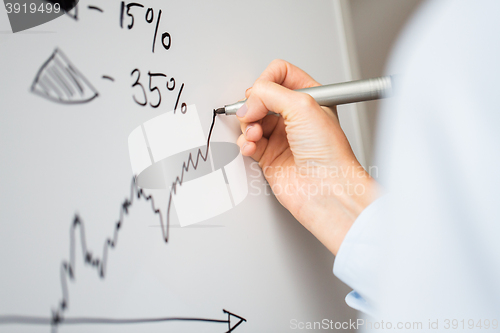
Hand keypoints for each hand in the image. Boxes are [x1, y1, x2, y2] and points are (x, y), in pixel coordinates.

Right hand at [236, 59, 377, 254]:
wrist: (326, 190)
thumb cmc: (329, 154)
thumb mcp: (303, 106)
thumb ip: (270, 93)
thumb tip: (249, 100)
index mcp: (311, 98)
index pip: (280, 74)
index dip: (267, 80)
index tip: (262, 92)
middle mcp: (295, 116)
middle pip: (262, 97)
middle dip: (253, 105)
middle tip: (254, 114)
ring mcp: (282, 136)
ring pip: (251, 119)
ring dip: (247, 125)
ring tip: (255, 134)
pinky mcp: (270, 155)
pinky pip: (248, 142)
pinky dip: (245, 142)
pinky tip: (252, 146)